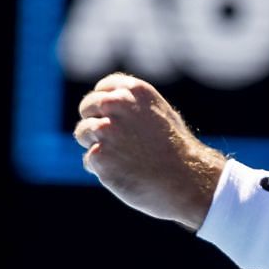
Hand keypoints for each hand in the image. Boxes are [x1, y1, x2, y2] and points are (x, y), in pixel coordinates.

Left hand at [73, 73, 226, 228]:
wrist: (187, 180)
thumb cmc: (176, 150)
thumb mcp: (160, 114)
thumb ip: (134, 106)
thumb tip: (109, 104)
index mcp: (134, 91)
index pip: (102, 88)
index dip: (103, 105)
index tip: (111, 118)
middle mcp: (117, 105)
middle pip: (86, 108)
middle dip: (94, 123)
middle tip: (114, 141)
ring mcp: (106, 130)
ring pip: (82, 133)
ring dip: (94, 146)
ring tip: (121, 158)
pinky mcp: (99, 156)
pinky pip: (89, 159)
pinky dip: (101, 168)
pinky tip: (123, 173)